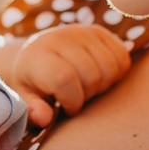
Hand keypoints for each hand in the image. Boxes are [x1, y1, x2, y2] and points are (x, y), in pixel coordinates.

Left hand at [5, 24, 131, 125]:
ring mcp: (81, 31)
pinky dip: (117, 73)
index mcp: (38, 56)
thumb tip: (44, 118)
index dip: (73, 101)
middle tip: (76, 96)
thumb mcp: (26, 99)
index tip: (67, 108)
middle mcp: (60, 38)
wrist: (37, 54)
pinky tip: (100, 75)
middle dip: (88, 95)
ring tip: (86, 86)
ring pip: (110, 67)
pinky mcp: (98, 31)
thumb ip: (33, 110)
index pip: (66, 79)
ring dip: (103, 85)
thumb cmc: (33, 83)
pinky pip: (123, 57)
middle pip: (92, 76)